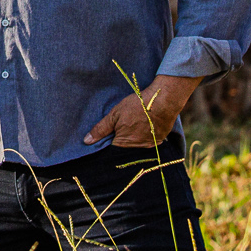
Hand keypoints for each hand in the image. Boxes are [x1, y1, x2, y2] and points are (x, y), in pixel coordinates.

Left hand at [84, 75, 201, 148]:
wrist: (164, 100)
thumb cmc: (137, 105)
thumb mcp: (115, 114)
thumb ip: (101, 129)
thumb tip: (87, 141)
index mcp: (124, 143)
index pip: (111, 151)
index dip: (108, 144)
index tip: (106, 138)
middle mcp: (137, 148)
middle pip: (125, 150)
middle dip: (121, 141)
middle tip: (122, 129)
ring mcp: (150, 146)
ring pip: (137, 147)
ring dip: (134, 139)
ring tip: (134, 126)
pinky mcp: (159, 141)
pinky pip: (149, 143)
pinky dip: (145, 137)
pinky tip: (144, 127)